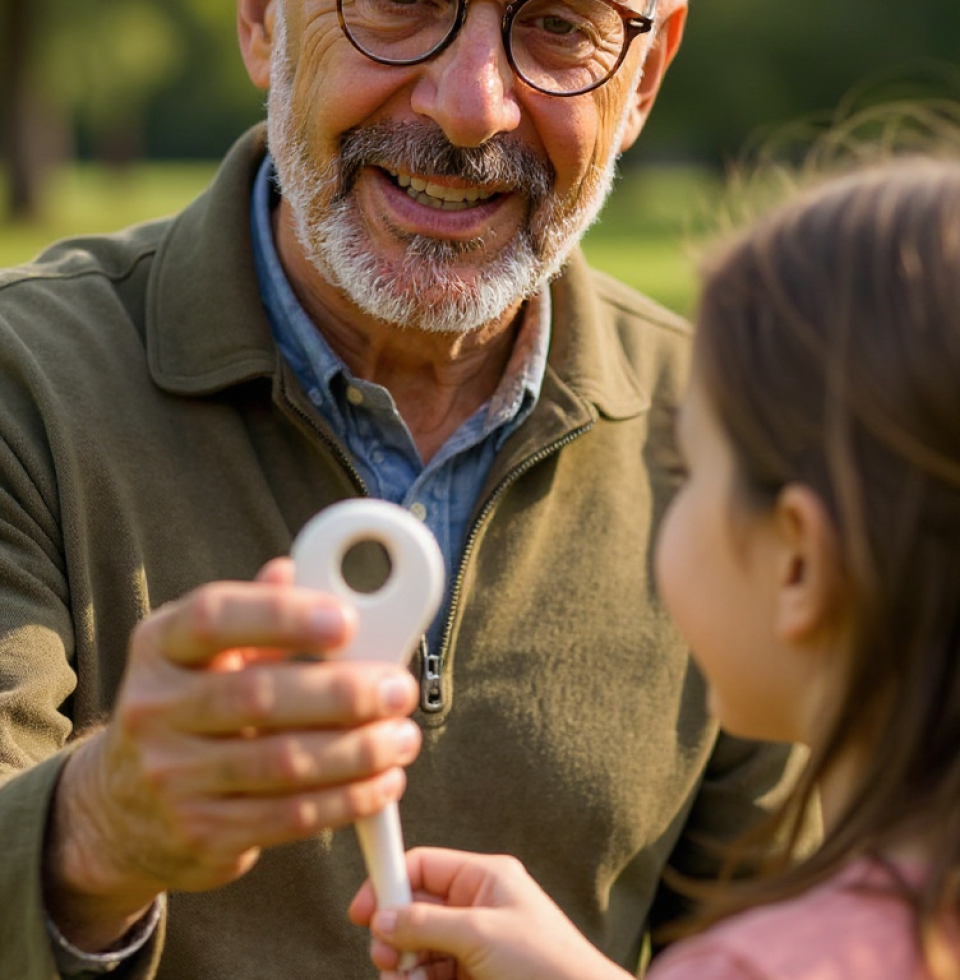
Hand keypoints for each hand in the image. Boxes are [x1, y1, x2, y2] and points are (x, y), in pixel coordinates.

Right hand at [45, 559, 421, 950]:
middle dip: (344, 693)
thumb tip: (299, 567)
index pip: (214, 619)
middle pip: (259, 696)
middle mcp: (156, 708)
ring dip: (359, 751)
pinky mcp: (203, 832)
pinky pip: (291, 816)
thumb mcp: (203, 650)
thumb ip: (255, 609)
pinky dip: (348, 799)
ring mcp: (174, 777)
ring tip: (401, 737)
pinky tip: (383, 781)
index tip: (346, 621)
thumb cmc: (188, 706)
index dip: (283, 616)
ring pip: (284, 763)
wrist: (124, 810)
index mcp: (160, 646)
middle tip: (396, 689)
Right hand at [349, 848, 628, 979]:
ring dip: (403, 965)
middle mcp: (477, 905)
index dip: (390, 881)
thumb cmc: (544, 963)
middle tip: (386, 958)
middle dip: (394, 933)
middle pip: (415, 909)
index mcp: (485, 878)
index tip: (360, 910)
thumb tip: (381, 917)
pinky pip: (431, 973)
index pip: (425, 866)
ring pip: (419, 947)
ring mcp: (475, 944)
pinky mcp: (474, 975)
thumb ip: (426, 923)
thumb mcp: (480, 934)